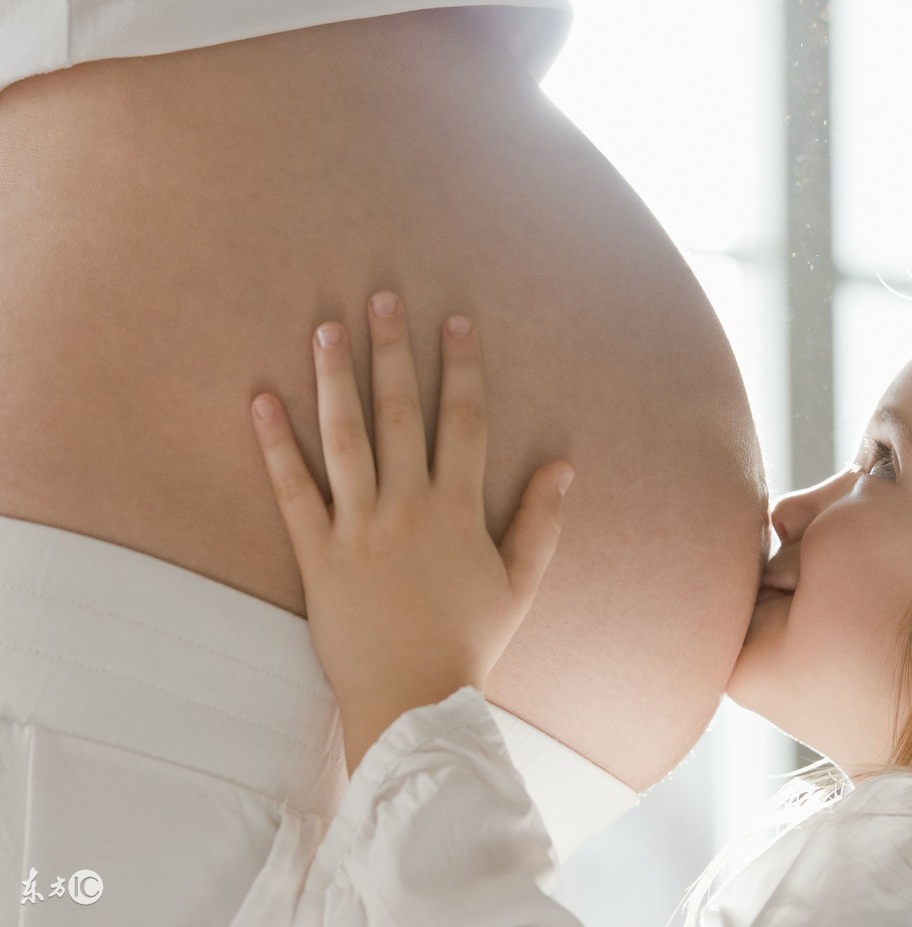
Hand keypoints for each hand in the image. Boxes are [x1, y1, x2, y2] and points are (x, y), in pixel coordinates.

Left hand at [249, 292, 574, 772]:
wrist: (413, 701)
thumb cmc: (472, 642)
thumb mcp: (520, 583)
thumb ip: (541, 521)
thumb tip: (564, 466)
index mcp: (458, 510)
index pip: (463, 422)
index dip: (461, 368)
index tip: (456, 323)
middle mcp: (408, 507)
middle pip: (400, 413)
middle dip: (392, 350)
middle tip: (381, 297)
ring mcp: (358, 528)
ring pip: (345, 439)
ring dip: (334, 380)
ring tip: (324, 328)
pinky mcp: (317, 555)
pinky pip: (292, 492)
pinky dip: (274, 447)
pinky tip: (261, 402)